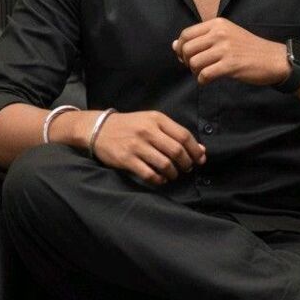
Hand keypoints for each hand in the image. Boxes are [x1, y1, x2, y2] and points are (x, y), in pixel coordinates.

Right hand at [89, 109, 206, 185]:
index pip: (184, 135)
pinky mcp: (126, 159)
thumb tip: (201, 150)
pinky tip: (160, 179)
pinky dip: (159, 180)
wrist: (99, 128)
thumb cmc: (130, 126)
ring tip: (173, 174)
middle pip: (177, 151)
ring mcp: (136, 145)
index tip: (200, 159)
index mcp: (157, 119)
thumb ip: (174, 134)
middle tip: (186, 168)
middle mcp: (147, 131)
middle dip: (186, 164)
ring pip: (165, 164)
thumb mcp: (152, 122)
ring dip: (173, 173)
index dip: (195, 150)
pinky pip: (149, 174)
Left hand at [172, 18, 289, 86]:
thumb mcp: (227, 35)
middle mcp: (220, 33)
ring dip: (195, 72)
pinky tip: (208, 80)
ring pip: (194, 62)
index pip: (186, 34)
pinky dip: (202, 80)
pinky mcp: (231, 65)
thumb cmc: (248, 49)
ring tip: (203, 73)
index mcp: (217, 23)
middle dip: (186, 61)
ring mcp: (225, 49)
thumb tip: (175, 45)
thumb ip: (202, 38)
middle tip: (195, 67)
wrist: (274, 59)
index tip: (185, 57)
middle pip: (187, 49)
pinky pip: (205, 74)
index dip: (181, 48)